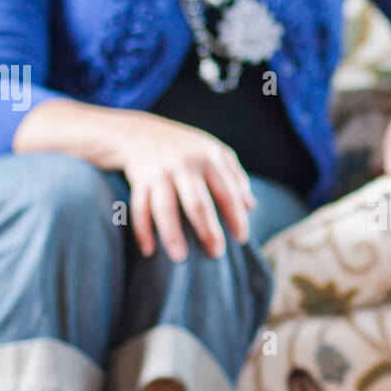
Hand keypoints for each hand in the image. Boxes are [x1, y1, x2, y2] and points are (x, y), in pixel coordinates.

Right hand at [118, 113, 256, 262]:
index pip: (227, 192)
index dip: (236, 216)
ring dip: (172, 233)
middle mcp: (184, 164)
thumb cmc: (184, 148)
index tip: (241, 239)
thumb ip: (235, 175)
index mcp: (208, 158)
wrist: (139, 132)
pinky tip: (149, 251)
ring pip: (165, 207)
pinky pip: (139, 208)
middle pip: (198, 203)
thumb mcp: (213, 152)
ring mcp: (159, 172)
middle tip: (216, 253)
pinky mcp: (138, 180)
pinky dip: (142, 230)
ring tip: (181, 258)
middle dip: (208, 230)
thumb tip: (251, 206)